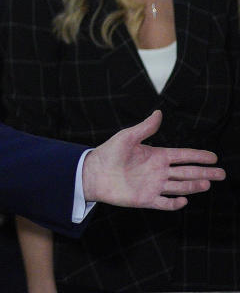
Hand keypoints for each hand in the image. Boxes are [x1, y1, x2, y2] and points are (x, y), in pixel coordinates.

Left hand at [82, 110, 225, 209]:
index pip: (183, 156)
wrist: (93, 172)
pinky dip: (175, 203)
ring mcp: (153, 186)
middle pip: (187, 173)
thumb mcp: (127, 137)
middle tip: (222, 174)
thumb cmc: (109, 153)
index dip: (198, 156)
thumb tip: (158, 112)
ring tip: (207, 184)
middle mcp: (158, 171)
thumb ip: (145, 127)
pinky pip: (164, 203)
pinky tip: (184, 200)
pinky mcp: (146, 199)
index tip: (214, 157)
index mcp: (157, 156)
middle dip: (204, 173)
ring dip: (193, 186)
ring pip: (179, 187)